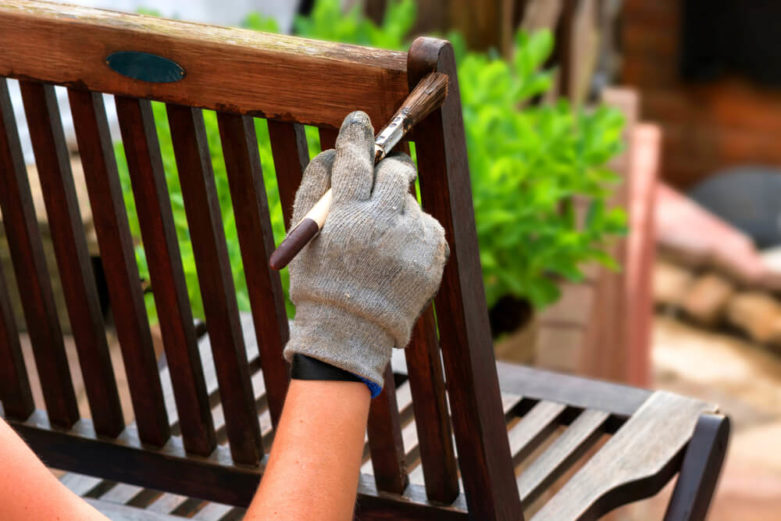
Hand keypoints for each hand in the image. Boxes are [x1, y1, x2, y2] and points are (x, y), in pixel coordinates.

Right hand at [283, 111, 448, 387]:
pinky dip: (414, 232)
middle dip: (389, 169)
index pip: (355, 158)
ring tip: (382, 240)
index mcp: (346, 215)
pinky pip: (428, 225)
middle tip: (382, 179)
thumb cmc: (321, 280)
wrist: (351, 331)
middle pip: (397, 170)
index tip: (360, 123)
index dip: (357, 136)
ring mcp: (413, 238)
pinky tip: (397, 256)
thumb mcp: (305, 235)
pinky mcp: (434, 253)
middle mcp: (383, 221)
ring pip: (412, 200)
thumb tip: (334, 151)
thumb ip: (316, 186)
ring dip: (397, 208)